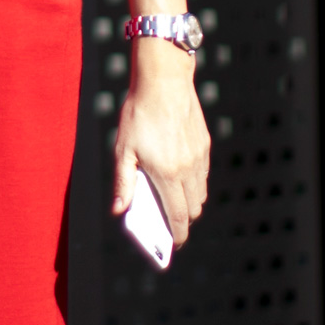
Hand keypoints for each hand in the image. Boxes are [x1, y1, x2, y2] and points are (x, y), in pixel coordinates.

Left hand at [111, 43, 210, 247]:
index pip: (179, 215)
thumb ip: (123, 183)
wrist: (164, 81)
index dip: (178, 234)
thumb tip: (120, 210)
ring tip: (172, 199)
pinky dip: (194, 182)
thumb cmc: (138, 115)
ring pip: (201, 192)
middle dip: (184, 219)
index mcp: (167, 174)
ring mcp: (200, 157)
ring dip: (190, 201)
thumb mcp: (123, 149)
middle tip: (169, 221)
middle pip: (194, 208)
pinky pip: (203, 174)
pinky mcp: (205, 144)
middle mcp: (188, 169)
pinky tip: (179, 176)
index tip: (175, 243)